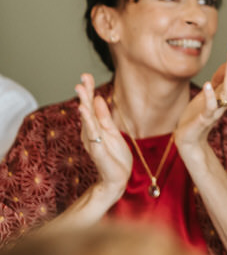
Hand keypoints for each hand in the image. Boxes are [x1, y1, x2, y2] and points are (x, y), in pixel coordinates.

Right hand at [75, 73, 131, 194]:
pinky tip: (84, 111)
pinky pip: (92, 132)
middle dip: (85, 93)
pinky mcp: (97, 149)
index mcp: (95, 127)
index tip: (85, 76)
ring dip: (84, 104)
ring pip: (88, 119)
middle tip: (82, 78)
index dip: (89, 91)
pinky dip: (88, 121)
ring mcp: (93, 140)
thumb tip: (98, 98)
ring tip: (81, 90)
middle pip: (87, 109)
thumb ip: (104, 116)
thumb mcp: (112, 131)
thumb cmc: (115, 156)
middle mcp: (91, 132)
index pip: (91, 105)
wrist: (117, 178)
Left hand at [176, 43, 226, 151]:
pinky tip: (208, 84)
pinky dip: (210, 96)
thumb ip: (218, 81)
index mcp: (222, 94)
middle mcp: (222, 101)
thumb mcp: (208, 94)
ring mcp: (215, 109)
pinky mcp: (204, 119)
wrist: (189, 140)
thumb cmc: (197, 116)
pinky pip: (211, 107)